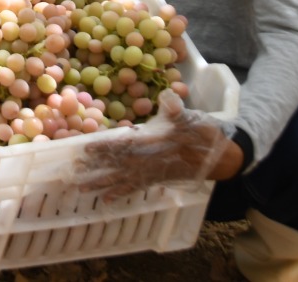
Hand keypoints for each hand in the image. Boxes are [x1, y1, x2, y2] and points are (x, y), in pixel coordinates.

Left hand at [78, 90, 234, 199]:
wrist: (223, 157)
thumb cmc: (205, 134)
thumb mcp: (192, 117)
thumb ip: (178, 110)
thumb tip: (169, 97)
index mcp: (156, 143)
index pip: (125, 144)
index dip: (105, 146)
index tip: (85, 148)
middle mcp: (152, 161)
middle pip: (119, 165)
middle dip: (97, 168)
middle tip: (74, 172)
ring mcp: (155, 172)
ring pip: (124, 179)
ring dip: (103, 183)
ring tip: (82, 188)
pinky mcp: (159, 179)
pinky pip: (136, 187)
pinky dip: (121, 193)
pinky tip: (106, 200)